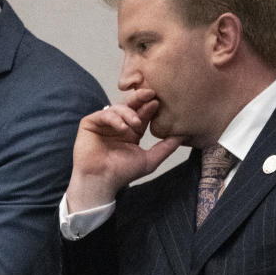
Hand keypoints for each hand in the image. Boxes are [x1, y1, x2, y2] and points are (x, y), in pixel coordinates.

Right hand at [66, 88, 181, 211]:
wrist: (101, 181)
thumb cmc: (122, 173)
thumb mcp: (150, 160)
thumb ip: (166, 147)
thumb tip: (184, 135)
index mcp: (132, 131)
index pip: (142, 114)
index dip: (150, 107)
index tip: (158, 102)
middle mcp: (118, 125)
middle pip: (130, 105)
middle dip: (140, 98)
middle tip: (150, 93)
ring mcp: (104, 124)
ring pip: (117, 108)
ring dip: (128, 113)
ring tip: (135, 124)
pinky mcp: (90, 123)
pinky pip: (103, 114)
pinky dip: (114, 118)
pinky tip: (122, 128)